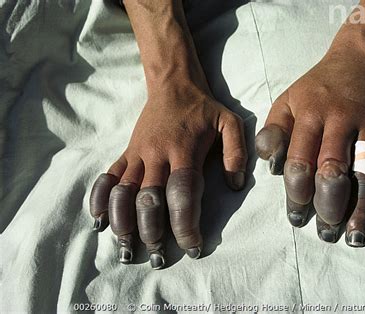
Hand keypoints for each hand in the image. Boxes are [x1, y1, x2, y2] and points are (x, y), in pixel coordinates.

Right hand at [90, 82, 246, 266]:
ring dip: (123, 223)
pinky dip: (100, 198)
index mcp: (185, 151)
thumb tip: (235, 185)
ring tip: (127, 249)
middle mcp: (157, 155)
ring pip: (124, 193)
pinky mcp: (126, 152)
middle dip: (152, 232)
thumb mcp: (230, 123)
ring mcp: (138, 154)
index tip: (191, 247)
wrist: (172, 84)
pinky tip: (99, 220)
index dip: (185, 224)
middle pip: (148, 199)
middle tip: (159, 257)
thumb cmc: (204, 108)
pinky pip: (108, 176)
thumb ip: (236, 152)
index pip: (182, 194)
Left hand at [256, 42, 364, 246]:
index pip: (301, 160)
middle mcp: (342, 120)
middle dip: (328, 205)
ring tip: (353, 236)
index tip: (296, 217)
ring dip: (362, 206)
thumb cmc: (315, 88)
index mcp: (310, 115)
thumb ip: (273, 132)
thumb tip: (271, 166)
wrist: (357, 59)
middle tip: (324, 232)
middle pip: (335, 168)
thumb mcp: (285, 101)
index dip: (297, 193)